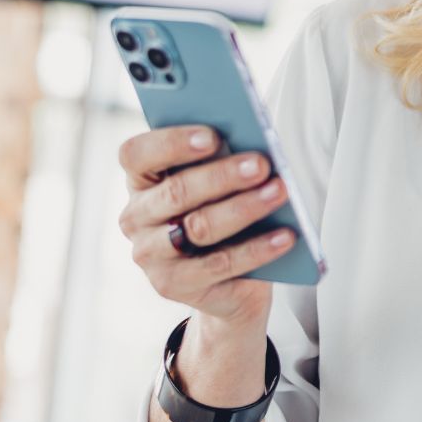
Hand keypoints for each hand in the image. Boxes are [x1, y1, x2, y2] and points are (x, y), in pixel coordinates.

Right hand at [117, 124, 296, 326]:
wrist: (226, 280)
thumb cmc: (221, 211)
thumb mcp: (216, 183)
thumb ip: (221, 160)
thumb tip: (253, 144)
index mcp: (141, 181)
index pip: (137, 154)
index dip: (172, 143)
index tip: (212, 135)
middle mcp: (136, 218)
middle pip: (176, 192)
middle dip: (223, 176)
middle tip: (261, 164)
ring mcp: (151, 255)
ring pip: (198, 228)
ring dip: (244, 208)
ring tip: (279, 192)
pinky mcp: (173, 286)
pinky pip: (220, 265)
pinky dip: (257, 249)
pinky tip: (285, 236)